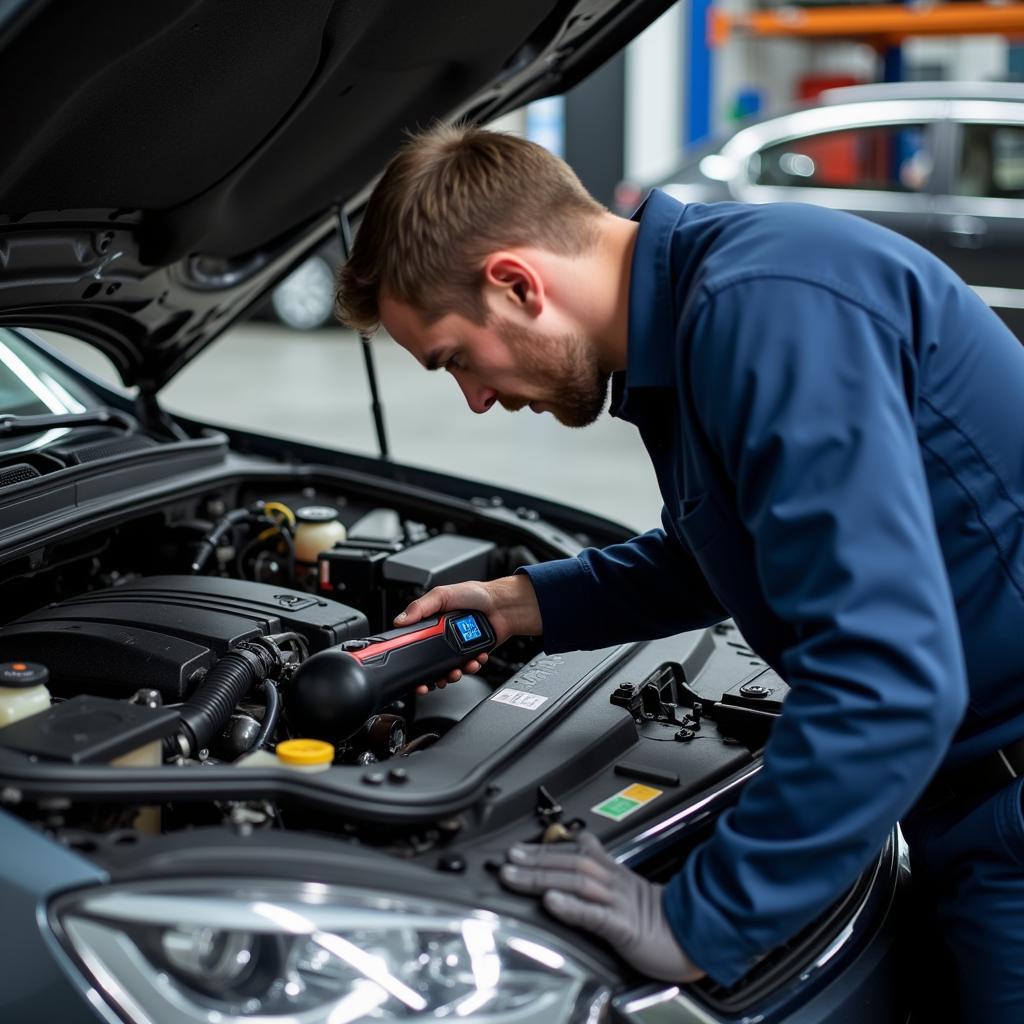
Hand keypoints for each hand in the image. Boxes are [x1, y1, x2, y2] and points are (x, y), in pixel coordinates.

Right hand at [395, 574, 540, 692]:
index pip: (414, 645)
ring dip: (453, 674)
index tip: (409, 672)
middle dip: (433, 675)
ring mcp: (458, 647)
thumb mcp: (442, 595)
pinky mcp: (473, 654)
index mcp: (431, 624)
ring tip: (458, 670)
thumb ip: (421, 607)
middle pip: (430, 664)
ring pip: (450, 670)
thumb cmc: (475, 594)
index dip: (409, 660)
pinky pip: (468, 668)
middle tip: (436, 678)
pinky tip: (474, 659)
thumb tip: (400, 620)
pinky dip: (471, 667)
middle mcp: (443, 637)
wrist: (503, 604)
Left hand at [499, 831, 704, 982]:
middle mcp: (615, 884)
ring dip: (542, 877)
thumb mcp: (630, 887)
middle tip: (507, 858)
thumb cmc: (666, 920)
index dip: (544, 850)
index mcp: (615, 875)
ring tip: (515, 876)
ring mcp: (620, 903)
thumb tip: (583, 844)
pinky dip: (571, 907)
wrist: (699, 937)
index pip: (575, 854)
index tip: (517, 850)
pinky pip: (595, 915)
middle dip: (535, 860)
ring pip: (577, 883)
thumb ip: (605, 868)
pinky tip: (551, 902)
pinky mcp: (626, 928)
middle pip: (570, 864)